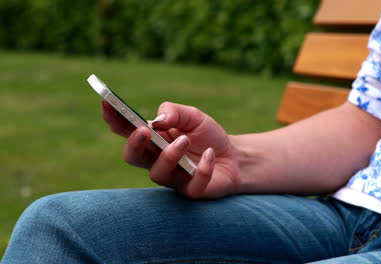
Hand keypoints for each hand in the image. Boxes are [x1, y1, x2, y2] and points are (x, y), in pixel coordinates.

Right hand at [101, 101, 239, 198]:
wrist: (234, 156)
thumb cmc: (207, 135)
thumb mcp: (193, 116)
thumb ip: (174, 112)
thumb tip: (158, 121)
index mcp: (152, 139)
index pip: (126, 130)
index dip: (113, 118)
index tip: (106, 103)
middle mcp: (156, 160)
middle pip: (133, 157)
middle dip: (134, 144)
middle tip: (145, 130)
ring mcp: (172, 178)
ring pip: (158, 174)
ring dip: (169, 155)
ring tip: (185, 140)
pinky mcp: (191, 191)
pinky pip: (191, 185)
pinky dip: (201, 169)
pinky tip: (209, 155)